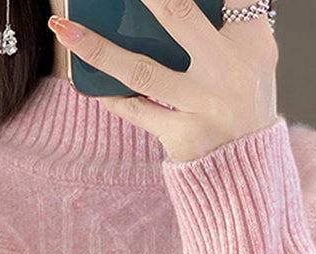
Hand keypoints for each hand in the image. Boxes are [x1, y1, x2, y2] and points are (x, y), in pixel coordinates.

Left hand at [48, 0, 278, 162]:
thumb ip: (224, 24)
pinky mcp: (182, 136)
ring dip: (98, 48)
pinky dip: (110, 96)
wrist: (248, 174)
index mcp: (252, 42)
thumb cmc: (242, 105)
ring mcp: (204, 106)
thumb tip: (164, 5)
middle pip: (178, 15)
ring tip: (63, 28)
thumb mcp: (251, 60)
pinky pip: (136, 110)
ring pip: (142, 70)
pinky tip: (85, 82)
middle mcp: (229, 71)